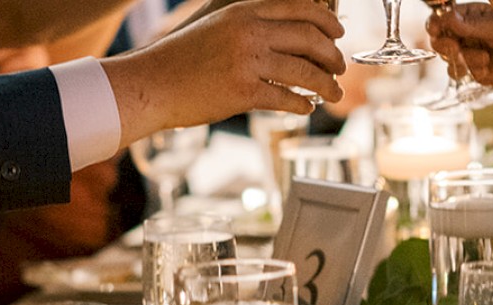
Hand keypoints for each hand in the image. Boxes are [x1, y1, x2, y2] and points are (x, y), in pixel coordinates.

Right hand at [106, 0, 344, 142]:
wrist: (152, 84)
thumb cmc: (183, 60)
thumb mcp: (218, 27)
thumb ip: (251, 28)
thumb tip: (288, 37)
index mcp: (244, 11)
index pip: (301, 8)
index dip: (327, 21)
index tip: (338, 34)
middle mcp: (249, 32)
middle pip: (310, 39)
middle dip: (333, 56)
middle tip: (340, 68)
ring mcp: (247, 62)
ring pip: (305, 72)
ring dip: (327, 85)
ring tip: (334, 93)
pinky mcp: (243, 92)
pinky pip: (287, 99)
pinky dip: (303, 105)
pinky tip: (306, 108)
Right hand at [426, 3, 492, 99]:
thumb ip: (473, 25)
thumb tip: (448, 18)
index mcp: (475, 16)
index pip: (446, 16)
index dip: (437, 22)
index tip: (436, 29)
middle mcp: (468, 33)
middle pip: (440, 37)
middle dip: (446, 43)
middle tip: (456, 47)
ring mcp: (468, 53)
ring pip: (448, 56)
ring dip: (466, 59)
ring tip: (485, 59)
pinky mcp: (470, 72)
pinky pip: (456, 72)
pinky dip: (470, 71)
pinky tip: (487, 69)